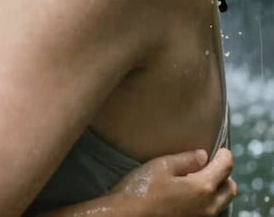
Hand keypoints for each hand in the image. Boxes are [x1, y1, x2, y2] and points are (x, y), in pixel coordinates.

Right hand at [111, 148, 235, 216]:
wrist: (129, 216)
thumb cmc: (143, 189)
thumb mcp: (161, 166)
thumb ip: (185, 160)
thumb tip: (202, 155)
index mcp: (203, 187)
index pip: (225, 167)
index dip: (224, 155)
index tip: (220, 149)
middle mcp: (209, 207)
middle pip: (230, 188)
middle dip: (224, 174)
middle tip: (210, 164)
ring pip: (223, 203)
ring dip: (218, 190)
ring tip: (200, 179)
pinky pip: (213, 213)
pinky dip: (210, 203)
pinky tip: (193, 197)